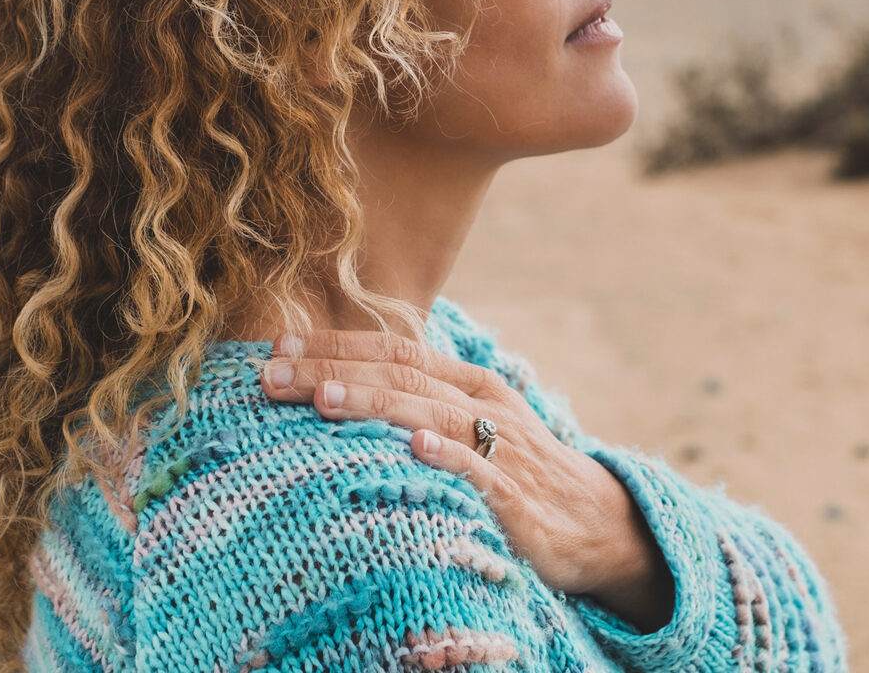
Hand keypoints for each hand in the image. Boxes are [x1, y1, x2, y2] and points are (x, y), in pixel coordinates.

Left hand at [258, 327, 672, 622]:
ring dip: (375, 404)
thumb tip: (346, 385)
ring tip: (324, 398)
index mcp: (470, 383)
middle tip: (271, 375)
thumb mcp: (475, 425)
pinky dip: (449, 455)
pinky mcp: (515, 496)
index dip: (337, 345)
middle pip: (400, 376)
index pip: (395, 351)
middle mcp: (484, 405)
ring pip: (431, 413)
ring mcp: (502, 448)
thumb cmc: (520, 472)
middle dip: (333, 371)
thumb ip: (423, 404)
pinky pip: (480, 471)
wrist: (597, 523)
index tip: (277, 347)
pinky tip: (416, 447)